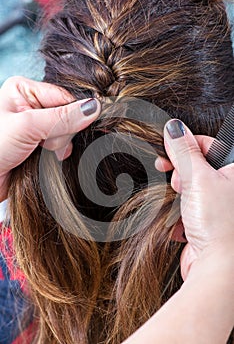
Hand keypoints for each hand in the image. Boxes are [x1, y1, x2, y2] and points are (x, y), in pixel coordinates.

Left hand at [0, 76, 100, 200]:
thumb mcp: (27, 127)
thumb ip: (62, 118)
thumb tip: (93, 108)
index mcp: (24, 90)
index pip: (64, 97)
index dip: (74, 113)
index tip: (79, 127)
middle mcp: (30, 106)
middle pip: (67, 115)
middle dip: (61, 133)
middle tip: (44, 143)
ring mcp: (35, 126)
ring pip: (67, 133)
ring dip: (59, 146)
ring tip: (41, 152)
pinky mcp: (38, 145)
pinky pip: (61, 146)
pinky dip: (57, 155)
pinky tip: (45, 159)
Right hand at [155, 119, 233, 279]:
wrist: (218, 270)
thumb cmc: (219, 224)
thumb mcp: (198, 178)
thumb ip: (184, 151)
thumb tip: (174, 127)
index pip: (208, 144)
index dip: (186, 147)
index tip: (168, 153)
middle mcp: (231, 187)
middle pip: (198, 167)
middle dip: (182, 175)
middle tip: (178, 183)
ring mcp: (220, 205)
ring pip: (190, 188)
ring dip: (179, 196)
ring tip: (182, 206)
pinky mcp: (208, 222)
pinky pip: (188, 208)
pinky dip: (181, 213)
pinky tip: (183, 223)